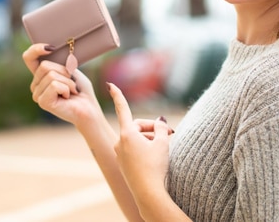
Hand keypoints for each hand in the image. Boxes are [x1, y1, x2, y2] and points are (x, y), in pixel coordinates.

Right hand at [22, 44, 102, 126]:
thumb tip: (50, 49)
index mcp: (40, 75)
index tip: (51, 48)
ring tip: (71, 91)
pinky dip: (66, 88)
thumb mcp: (70, 70)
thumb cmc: (80, 89)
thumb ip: (58, 62)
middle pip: (45, 65)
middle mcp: (36, 85)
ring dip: (68, 82)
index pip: (29, 58)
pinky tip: (68, 97)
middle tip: (71, 83)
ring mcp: (37, 94)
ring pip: (51, 75)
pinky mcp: (42, 102)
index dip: (36, 49)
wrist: (88, 108)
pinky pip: (54, 85)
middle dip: (64, 71)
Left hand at [107, 82, 171, 198]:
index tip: (110, 85)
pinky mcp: (123, 164)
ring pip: (136, 139)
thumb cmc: (156, 166)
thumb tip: (160, 121)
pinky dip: (144, 149)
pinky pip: (133, 150)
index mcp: (127, 134)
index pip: (123, 109)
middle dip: (151, 128)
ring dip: (149, 140)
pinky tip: (155, 157)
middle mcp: (120, 142)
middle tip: (168, 135)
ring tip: (163, 148)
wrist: (148, 193)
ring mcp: (120, 154)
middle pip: (136, 126)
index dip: (118, 95)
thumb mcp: (163, 143)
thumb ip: (162, 128)